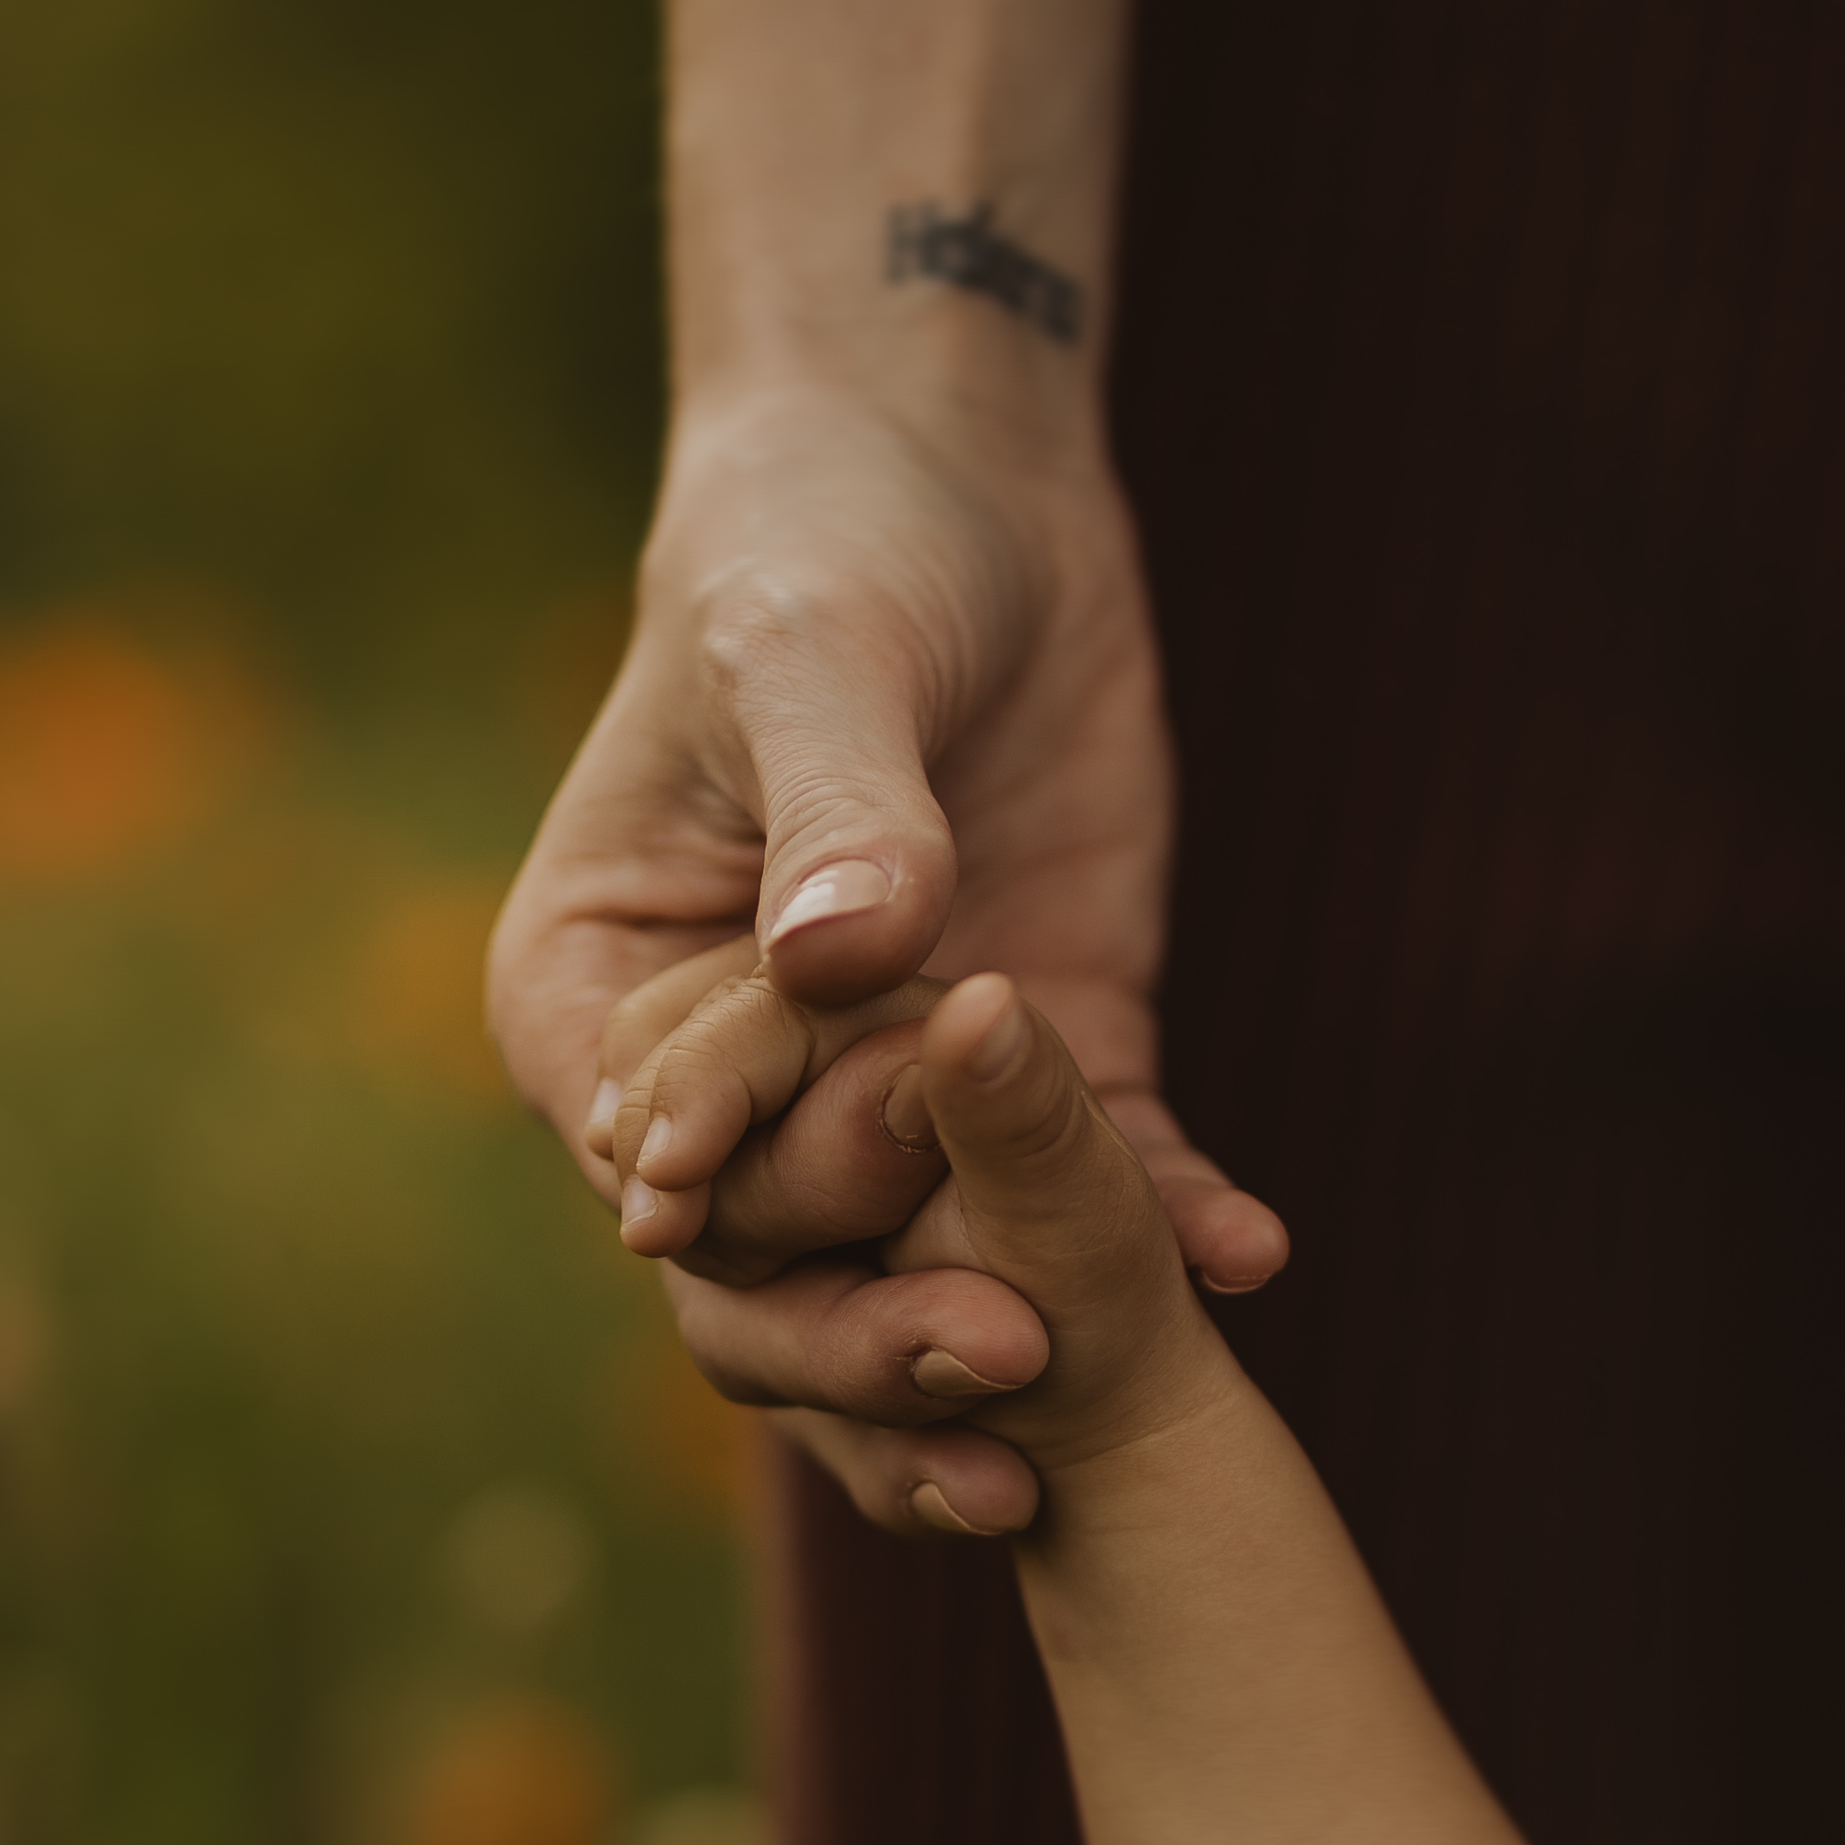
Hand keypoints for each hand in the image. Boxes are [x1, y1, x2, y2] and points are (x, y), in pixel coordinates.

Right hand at [487, 385, 1283, 1532]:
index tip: (829, 1248)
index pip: (656, 1158)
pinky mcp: (1036, 1062)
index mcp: (596, 992)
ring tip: (1123, 1367)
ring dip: (1020, 1322)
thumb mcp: (808, 657)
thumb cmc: (819, 541)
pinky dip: (1166, 1222)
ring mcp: (884, 1087)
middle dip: (885, 1319)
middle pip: (782, 1259)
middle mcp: (726, 1077)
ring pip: (931, 1260)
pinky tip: (1249, 1254)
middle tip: (1010, 1356)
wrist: (964, 477)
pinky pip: (1096, 1176)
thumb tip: (839, 962)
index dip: (742, 1219)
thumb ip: (833, 813)